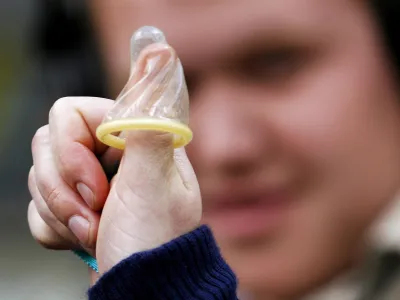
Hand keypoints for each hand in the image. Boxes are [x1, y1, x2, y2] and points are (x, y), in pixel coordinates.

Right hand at [28, 97, 201, 275]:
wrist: (143, 290)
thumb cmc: (154, 243)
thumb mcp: (153, 185)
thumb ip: (149, 124)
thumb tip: (160, 55)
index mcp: (132, 141)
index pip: (73, 114)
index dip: (72, 149)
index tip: (94, 186)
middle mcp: (110, 156)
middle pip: (49, 145)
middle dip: (65, 188)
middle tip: (94, 213)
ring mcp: (89, 181)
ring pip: (39, 176)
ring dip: (60, 212)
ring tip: (93, 231)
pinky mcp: (73, 205)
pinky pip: (37, 206)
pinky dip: (54, 228)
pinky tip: (84, 239)